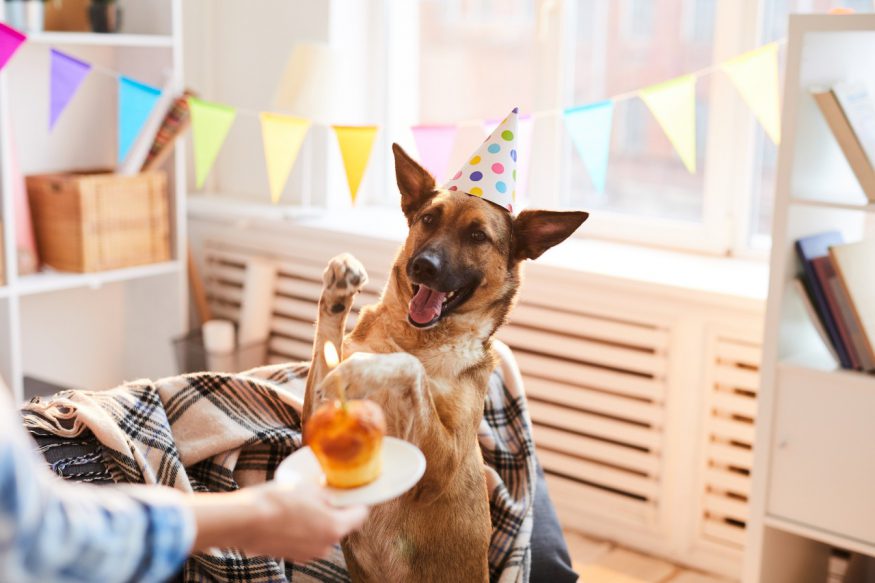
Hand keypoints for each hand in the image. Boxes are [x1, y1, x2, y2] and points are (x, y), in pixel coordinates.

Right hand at [187, 479, 367, 561]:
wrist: (244, 521)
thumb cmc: (276, 501)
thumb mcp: (308, 488)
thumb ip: (326, 495)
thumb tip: (329, 497)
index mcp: (335, 528)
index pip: (360, 515)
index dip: (358, 501)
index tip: (353, 493)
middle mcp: (326, 545)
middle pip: (340, 525)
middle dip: (334, 511)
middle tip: (324, 494)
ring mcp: (308, 554)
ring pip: (322, 533)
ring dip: (317, 521)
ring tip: (301, 504)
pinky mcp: (292, 556)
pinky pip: (306, 540)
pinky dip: (302, 529)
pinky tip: (289, 516)